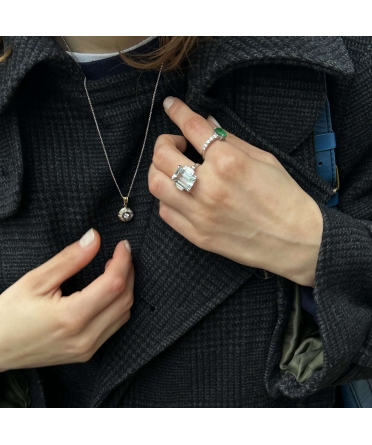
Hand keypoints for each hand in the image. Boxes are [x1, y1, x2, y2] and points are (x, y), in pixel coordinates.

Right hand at [0, 230, 133, 371]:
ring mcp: (87, 349)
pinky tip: (109, 292)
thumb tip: (94, 239)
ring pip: (123, 314)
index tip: (122, 245)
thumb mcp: (35, 281)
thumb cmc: (9, 315)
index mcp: (71, 317)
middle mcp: (84, 337)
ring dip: (125, 289)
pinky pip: (114, 326)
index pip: (113, 284)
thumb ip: (69, 259)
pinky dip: (118, 306)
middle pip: (124, 299)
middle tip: (120, 255)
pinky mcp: (86, 353)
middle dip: (128, 273)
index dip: (123, 261)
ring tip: (115, 270)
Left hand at [148, 97, 322, 286]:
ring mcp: (200, 213)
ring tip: (173, 168)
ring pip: (155, 184)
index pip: (192, 127)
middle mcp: (209, 187)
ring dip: (159, 169)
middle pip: (163, 155)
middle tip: (177, 144)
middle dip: (165, 142)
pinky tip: (180, 193)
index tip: (170, 105)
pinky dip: (167, 197)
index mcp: (229, 162)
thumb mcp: (265, 159)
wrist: (296, 241)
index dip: (177, 111)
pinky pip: (165, 211)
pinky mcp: (196, 234)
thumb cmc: (286, 198)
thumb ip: (231, 140)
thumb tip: (208, 122)